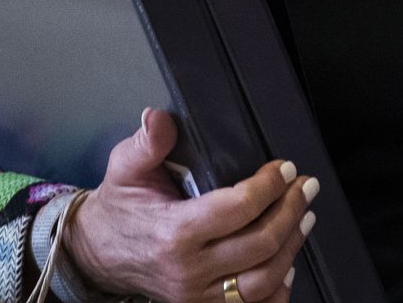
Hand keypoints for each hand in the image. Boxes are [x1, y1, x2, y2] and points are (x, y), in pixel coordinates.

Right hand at [63, 108, 316, 302]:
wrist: (96, 254)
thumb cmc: (118, 209)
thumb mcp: (125, 167)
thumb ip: (146, 142)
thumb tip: (159, 118)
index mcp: (174, 231)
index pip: (238, 209)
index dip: (269, 186)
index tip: (285, 168)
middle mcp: (188, 268)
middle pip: (260, 244)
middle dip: (291, 211)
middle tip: (305, 187)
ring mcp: (196, 294)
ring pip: (263, 279)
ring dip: (292, 246)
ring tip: (304, 218)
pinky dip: (277, 288)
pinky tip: (288, 264)